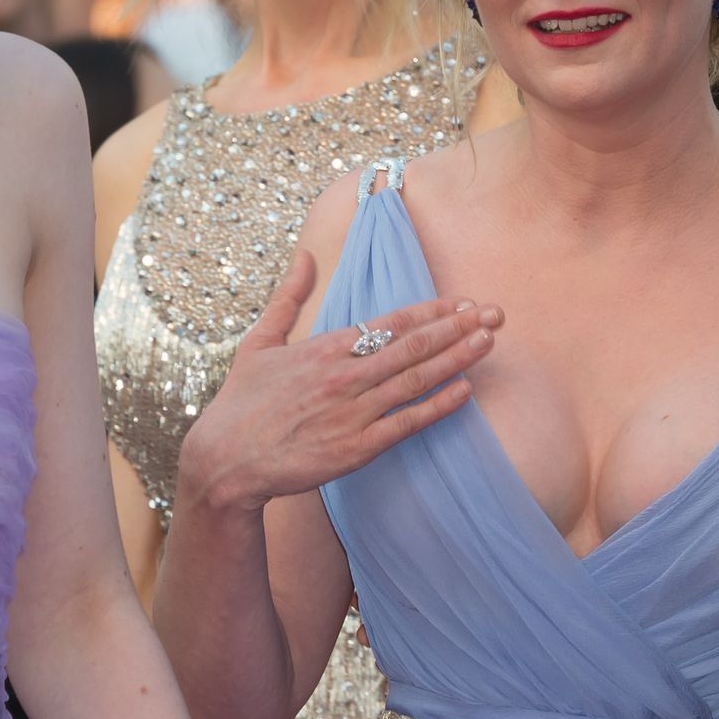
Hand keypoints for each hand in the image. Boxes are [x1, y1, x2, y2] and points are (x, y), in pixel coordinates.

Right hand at [181, 252, 502, 512]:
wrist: (224, 461)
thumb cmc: (241, 403)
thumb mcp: (258, 343)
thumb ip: (287, 298)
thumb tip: (304, 256)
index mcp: (326, 348)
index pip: (392, 321)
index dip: (433, 310)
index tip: (465, 302)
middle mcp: (345, 375)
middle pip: (413, 345)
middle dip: (459, 327)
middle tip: (495, 314)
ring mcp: (353, 411)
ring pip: (416, 379)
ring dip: (457, 358)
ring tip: (488, 341)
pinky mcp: (356, 448)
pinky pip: (407, 423)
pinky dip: (438, 405)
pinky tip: (465, 391)